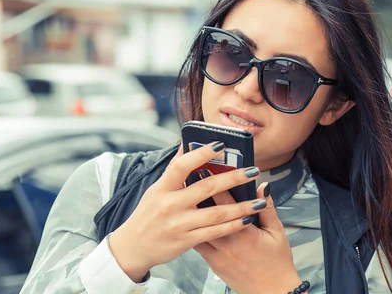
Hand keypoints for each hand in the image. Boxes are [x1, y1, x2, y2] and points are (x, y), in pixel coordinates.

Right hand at [108, 142, 263, 281]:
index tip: (221, 144)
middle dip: (233, 178)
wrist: (132, 248)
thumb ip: (174, 168)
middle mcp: (170, 205)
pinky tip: (248, 219)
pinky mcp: (186, 242)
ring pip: (216, 213)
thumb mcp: (156, 189)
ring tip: (259, 200)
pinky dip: (233, 225)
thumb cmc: (147, 214)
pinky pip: (215, 233)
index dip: (201, 153)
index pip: (182, 166)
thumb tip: (187, 142)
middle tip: (253, 171)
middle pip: (206, 188)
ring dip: (241, 206)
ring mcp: (178, 224)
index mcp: (162, 188)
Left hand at [194, 182, 303, 293]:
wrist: (271, 293)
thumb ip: (267, 208)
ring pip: (197, 228)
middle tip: (191, 174)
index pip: (224, 202)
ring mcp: (215, 255)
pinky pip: (198, 242)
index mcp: (243, 233)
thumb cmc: (276, 263)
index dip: (215, 182)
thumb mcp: (277, 232)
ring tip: (188, 194)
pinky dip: (194, 228)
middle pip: (205, 212)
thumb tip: (263, 186)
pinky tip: (192, 218)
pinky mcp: (211, 263)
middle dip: (197, 192)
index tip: (208, 166)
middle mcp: (225, 243)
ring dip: (192, 211)